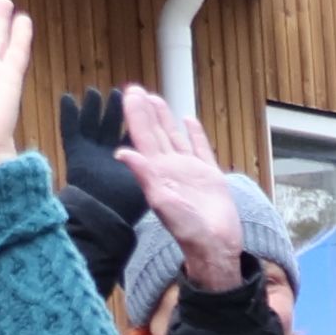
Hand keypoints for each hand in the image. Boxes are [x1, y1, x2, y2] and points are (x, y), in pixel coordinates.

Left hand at [116, 85, 241, 289]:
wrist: (214, 245)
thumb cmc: (187, 229)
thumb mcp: (161, 201)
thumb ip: (143, 175)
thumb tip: (121, 153)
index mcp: (157, 171)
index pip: (142, 137)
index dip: (134, 115)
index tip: (127, 95)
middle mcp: (171, 167)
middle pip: (155, 133)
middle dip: (145, 111)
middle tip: (135, 89)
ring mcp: (190, 170)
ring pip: (175, 137)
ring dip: (165, 118)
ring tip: (156, 99)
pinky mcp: (209, 175)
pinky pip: (200, 148)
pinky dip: (194, 134)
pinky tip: (189, 121)